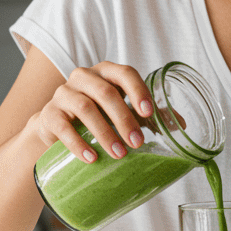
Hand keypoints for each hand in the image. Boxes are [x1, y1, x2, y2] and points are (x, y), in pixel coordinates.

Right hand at [31, 62, 152, 163]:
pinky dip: (78, 143)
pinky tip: (92, 157)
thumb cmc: (96, 116)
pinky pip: (63, 126)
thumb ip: (148, 116)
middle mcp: (83, 77)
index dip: (137, 90)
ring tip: (119, 154)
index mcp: (106, 73)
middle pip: (105, 92)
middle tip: (137, 143)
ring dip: (104, 132)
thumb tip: (181, 125)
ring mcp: (63, 94)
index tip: (149, 113)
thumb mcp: (122, 112)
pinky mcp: (49, 114)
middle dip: (124, 119)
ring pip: (85, 107)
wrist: (56, 128)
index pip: (124, 73)